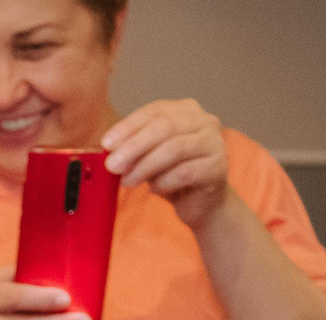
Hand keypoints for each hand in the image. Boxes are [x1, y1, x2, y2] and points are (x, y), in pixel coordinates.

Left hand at [101, 99, 231, 228]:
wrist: (202, 203)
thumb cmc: (173, 176)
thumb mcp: (149, 157)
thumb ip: (134, 149)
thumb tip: (110, 151)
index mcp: (186, 110)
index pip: (154, 111)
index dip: (128, 126)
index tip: (106, 144)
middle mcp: (205, 121)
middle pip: (164, 127)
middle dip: (134, 146)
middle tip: (112, 165)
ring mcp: (215, 143)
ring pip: (174, 149)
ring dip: (145, 166)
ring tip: (128, 181)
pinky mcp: (218, 167)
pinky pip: (185, 172)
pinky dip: (164, 182)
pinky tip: (155, 190)